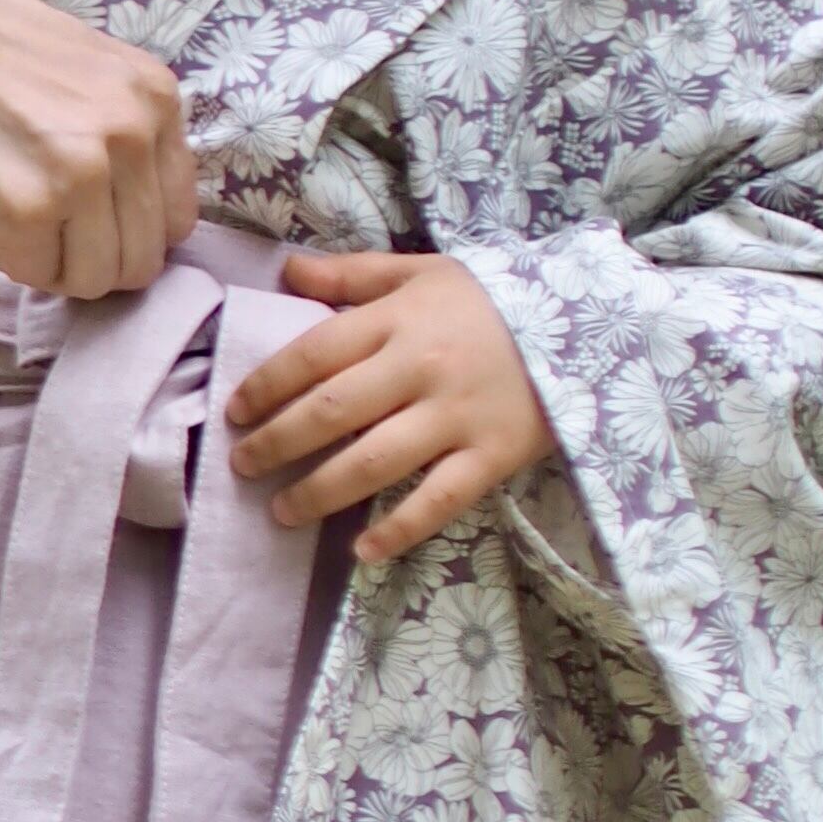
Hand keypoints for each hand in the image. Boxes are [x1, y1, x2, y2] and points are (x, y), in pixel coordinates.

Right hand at [0, 0, 196, 300]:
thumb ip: (122, 133)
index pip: (175, 218)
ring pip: (94, 279)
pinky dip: (7, 258)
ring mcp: (84, 172)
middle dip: (90, 258)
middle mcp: (133, 134)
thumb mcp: (86, 73)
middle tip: (42, 229)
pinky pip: (35, 276)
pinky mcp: (28, 207)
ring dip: (52, 264)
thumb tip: (136, 215)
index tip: (84, 221)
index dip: (125, 232)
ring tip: (12, 218)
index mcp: (157, 99)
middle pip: (141, 260)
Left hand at [225, 249, 554, 563]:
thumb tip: (288, 272)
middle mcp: (421, 367)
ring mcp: (457, 415)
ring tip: (281, 510)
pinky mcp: (492, 454)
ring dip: (319, 491)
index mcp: (399, 319)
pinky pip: (439, 499)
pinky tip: (363, 549)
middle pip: (332, 411)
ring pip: (374, 461)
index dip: (266, 385)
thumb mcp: (423, 272)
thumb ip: (354, 275)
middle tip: (242, 465)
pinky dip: (399, 528)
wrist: (586, 323)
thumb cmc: (489, 301)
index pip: (313, 353)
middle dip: (277, 442)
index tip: (236, 411)